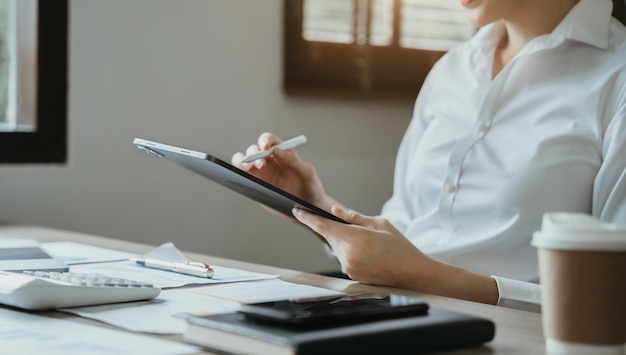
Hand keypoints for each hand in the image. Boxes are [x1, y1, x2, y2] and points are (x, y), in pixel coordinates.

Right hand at [232, 132, 332, 210]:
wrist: (308, 207)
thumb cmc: (311, 188)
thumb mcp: (307, 173)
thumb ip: (294, 161)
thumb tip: (277, 151)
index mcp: (283, 153)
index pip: (269, 140)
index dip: (265, 140)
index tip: (265, 146)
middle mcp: (270, 161)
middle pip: (254, 150)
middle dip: (254, 153)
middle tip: (260, 163)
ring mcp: (262, 173)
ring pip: (244, 161)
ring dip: (242, 161)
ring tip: (247, 167)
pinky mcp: (256, 185)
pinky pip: (243, 176)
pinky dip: (239, 173)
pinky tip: (243, 176)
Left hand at [292, 206, 499, 304]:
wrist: (412, 273)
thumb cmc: (399, 246)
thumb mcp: (379, 224)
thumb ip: (354, 217)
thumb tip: (335, 211)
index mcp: (354, 238)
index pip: (323, 226)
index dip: (307, 218)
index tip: (297, 211)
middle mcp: (347, 255)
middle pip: (330, 237)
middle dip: (338, 230)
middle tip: (361, 231)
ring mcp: (348, 268)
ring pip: (337, 248)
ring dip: (346, 243)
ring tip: (371, 246)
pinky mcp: (351, 276)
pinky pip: (344, 259)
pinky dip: (352, 253)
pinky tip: (369, 255)